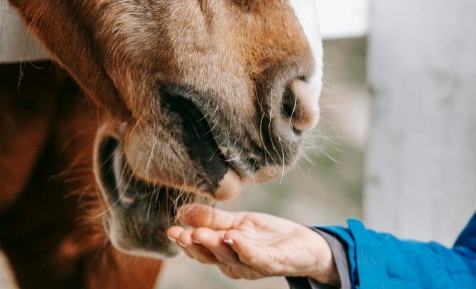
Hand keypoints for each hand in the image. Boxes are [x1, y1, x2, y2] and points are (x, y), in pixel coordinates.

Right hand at [167, 204, 339, 284]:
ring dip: (216, 246)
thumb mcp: (238, 222)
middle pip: (212, 256)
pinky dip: (245, 249)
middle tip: (182, 234)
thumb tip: (180, 211)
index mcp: (224, 254)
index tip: (171, 230)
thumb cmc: (268, 236)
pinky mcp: (274, 262)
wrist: (304, 245)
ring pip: (231, 257)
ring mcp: (254, 265)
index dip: (185, 242)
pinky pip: (258, 258)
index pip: (201, 250)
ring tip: (202, 233)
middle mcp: (235, 263)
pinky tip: (235, 237)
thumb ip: (212, 219)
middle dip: (196, 246)